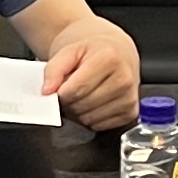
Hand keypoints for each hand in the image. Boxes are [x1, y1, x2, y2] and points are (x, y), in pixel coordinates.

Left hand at [38, 16, 143, 130]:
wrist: (116, 51)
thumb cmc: (93, 51)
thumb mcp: (69, 51)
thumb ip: (54, 69)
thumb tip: (47, 91)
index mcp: (109, 59)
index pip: (75, 90)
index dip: (60, 93)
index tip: (59, 88)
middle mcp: (123, 79)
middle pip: (82, 106)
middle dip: (69, 103)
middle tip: (69, 91)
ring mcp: (129, 98)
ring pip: (89, 119)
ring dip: (78, 113)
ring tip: (81, 96)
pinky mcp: (130, 113)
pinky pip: (99, 126)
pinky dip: (90, 119)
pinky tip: (92, 103)